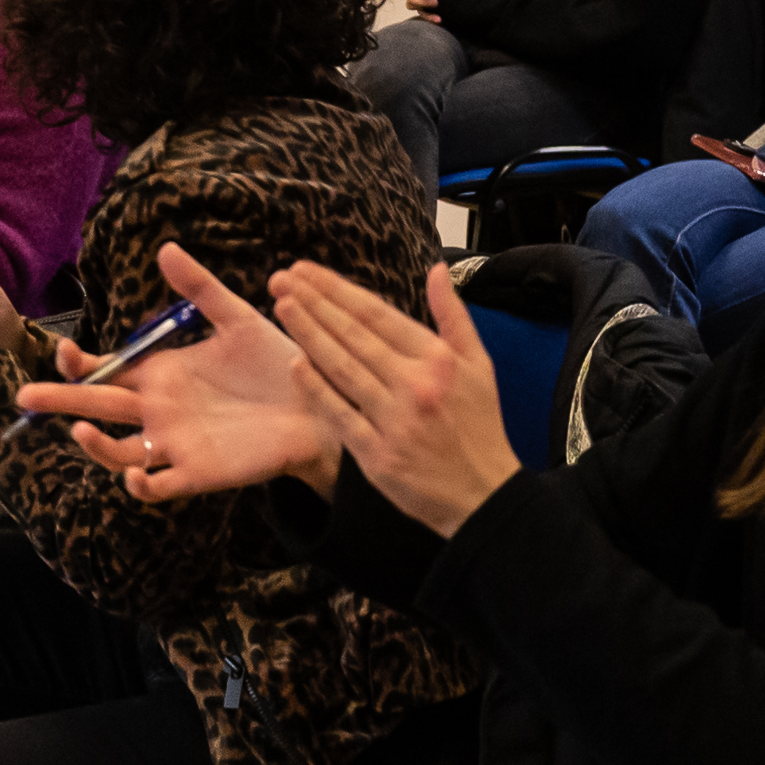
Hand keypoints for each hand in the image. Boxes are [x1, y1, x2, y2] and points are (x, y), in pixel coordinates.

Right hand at [17, 240, 340, 500]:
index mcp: (161, 373)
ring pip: (118, 453)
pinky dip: (142, 485)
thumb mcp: (237, 319)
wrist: (319, 404)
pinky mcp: (199, 472)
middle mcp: (159, 411)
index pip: (105, 371)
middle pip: (97, 409)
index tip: (65, 351)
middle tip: (25, 398)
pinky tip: (136, 474)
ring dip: (95, 446)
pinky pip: (160, 487)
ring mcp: (175, 444)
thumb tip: (165, 248)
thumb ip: (200, 288)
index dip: (79, 364)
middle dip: (60, 403)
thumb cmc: (276, 363)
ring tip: (81, 431)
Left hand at [273, 260, 521, 536]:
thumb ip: (454, 315)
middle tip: (280, 280)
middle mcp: (415, 385)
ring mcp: (394, 421)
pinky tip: (296, 365)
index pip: (377, 314)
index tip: (305, 272)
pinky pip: (340, 415)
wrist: (484, 494)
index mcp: (438, 360)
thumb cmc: (480, 427)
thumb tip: (435, 270)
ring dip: (309, 335)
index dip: (337, 289)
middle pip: (354, 335)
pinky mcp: (378, 455)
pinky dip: (317, 390)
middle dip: (313, 303)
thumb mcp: (480, 364)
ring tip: (282, 308)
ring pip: (342, 369)